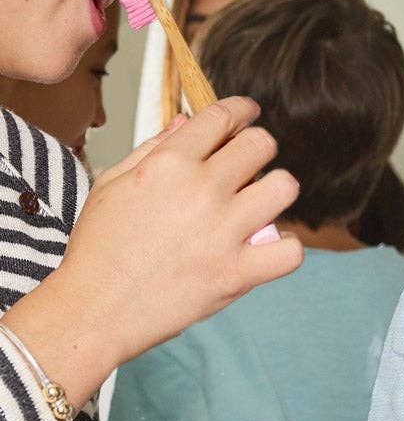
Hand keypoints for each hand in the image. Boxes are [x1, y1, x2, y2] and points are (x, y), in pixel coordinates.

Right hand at [6, 99, 302, 404]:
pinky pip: (291, 251)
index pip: (222, 117)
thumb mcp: (112, 184)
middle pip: (261, 144)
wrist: (95, 309)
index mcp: (169, 165)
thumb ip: (154, 149)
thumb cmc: (99, 248)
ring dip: (276, 191)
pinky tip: (267, 248)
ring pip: (284, 187)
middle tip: (248, 163)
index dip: (241, 111)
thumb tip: (187, 122)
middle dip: (258, 148)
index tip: (247, 115)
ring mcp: (224, 233)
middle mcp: (202, 192)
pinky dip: (286, 249)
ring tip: (258, 204)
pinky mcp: (237, 273)